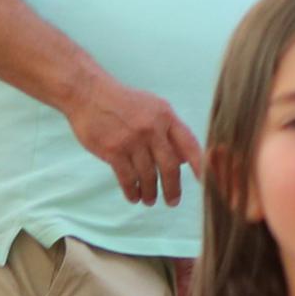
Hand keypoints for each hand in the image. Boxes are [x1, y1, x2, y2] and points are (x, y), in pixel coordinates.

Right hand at [66, 70, 202, 207]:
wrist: (88, 93)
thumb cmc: (124, 102)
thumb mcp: (154, 107)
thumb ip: (170, 130)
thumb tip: (184, 160)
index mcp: (166, 117)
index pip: (189, 144)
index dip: (199, 165)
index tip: (206, 182)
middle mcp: (152, 129)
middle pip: (169, 166)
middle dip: (173, 187)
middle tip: (173, 202)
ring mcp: (132, 141)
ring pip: (147, 175)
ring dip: (150, 192)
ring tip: (150, 201)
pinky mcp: (112, 150)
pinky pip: (127, 177)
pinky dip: (132, 190)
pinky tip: (134, 197)